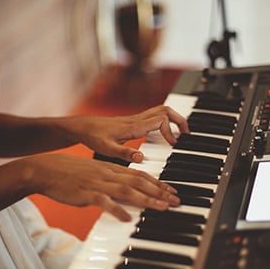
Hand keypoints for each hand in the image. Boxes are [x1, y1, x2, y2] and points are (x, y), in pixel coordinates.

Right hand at [26, 154, 179, 220]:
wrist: (46, 170)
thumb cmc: (71, 173)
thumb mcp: (95, 173)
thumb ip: (112, 181)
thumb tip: (127, 193)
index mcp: (111, 168)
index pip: (140, 175)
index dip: (158, 183)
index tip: (172, 191)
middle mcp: (108, 173)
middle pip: (139, 182)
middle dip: (160, 192)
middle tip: (175, 201)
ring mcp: (98, 183)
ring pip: (127, 191)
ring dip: (146, 200)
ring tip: (161, 208)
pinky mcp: (86, 193)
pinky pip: (104, 201)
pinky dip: (116, 209)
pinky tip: (126, 218)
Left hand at [63, 105, 189, 162]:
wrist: (83, 127)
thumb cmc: (93, 137)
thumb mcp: (106, 149)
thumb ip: (124, 154)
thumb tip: (141, 158)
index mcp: (134, 126)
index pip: (161, 120)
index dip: (170, 131)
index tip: (173, 145)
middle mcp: (137, 120)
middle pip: (165, 110)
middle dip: (180, 120)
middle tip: (187, 134)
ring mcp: (136, 119)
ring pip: (161, 111)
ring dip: (174, 119)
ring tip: (181, 133)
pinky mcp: (133, 121)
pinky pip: (155, 116)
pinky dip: (165, 122)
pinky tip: (164, 135)